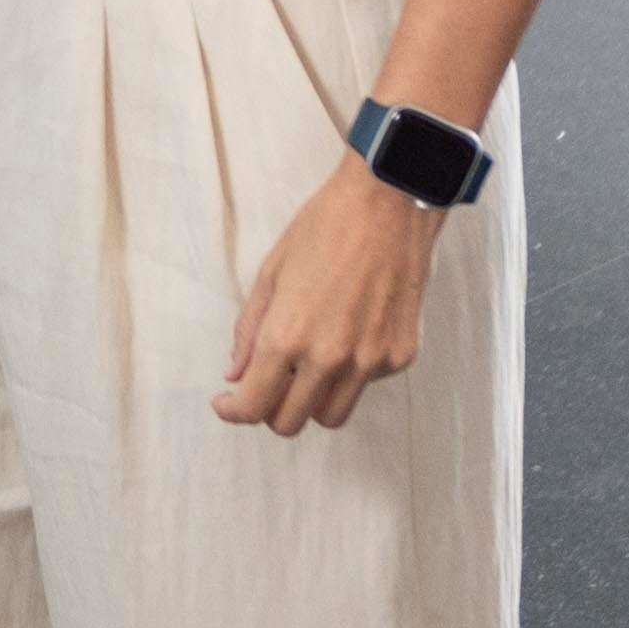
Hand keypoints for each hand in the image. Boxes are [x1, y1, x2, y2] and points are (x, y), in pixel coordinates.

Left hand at [218, 156, 440, 435]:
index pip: (253, 406)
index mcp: (287, 337)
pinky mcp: (401, 356)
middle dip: (271, 409)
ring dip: (312, 402)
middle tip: (268, 383)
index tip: (228, 403)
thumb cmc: (322, 228)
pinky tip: (350, 332)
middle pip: (291, 423)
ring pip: (332, 416)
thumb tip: (235, 376)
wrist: (388, 204)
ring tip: (308, 365)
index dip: (233, 411)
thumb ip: (249, 331)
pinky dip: (350, 373)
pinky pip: (366, 385)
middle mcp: (329, 359)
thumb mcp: (271, 272)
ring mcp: (370, 362)